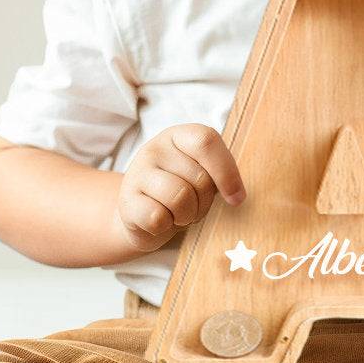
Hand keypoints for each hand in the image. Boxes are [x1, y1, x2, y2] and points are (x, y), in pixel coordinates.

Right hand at [112, 123, 245, 251]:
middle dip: (205, 202)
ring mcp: (137, 173)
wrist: (141, 215)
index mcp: (179, 136)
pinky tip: (161, 221)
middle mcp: (155, 148)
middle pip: (199, 178)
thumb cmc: (180, 192)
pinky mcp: (126, 201)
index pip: (207, 141)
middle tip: (195, 206)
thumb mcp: (200, 174)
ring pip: (180, 197)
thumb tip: (237, 195)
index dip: (226, 171)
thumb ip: (218, 173)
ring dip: (187, 215)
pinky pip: (158, 217)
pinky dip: (165, 226)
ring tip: (180, 214)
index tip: (237, 198)